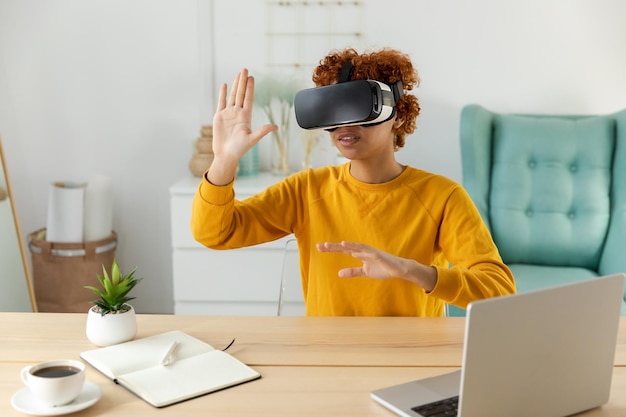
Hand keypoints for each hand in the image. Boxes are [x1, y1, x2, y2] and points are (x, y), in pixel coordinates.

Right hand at [208, 69, 276, 184]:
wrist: (225, 155)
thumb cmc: (239, 149)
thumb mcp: (252, 139)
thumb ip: (262, 131)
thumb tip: (276, 127)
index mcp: (246, 117)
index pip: (249, 99)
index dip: (250, 88)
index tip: (252, 77)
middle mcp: (238, 113)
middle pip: (241, 94)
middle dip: (243, 82)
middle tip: (245, 69)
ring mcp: (228, 114)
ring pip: (232, 96)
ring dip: (235, 85)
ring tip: (238, 74)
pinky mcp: (219, 116)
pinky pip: (221, 102)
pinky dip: (223, 93)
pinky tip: (225, 85)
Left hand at [316, 241, 436, 290]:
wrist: (399, 270)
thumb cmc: (383, 268)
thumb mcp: (364, 272)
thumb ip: (352, 272)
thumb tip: (338, 273)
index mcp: (359, 254)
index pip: (343, 250)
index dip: (331, 249)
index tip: (319, 248)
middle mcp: (363, 250)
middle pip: (345, 247)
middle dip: (333, 246)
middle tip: (320, 246)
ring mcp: (370, 251)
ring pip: (354, 247)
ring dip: (343, 246)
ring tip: (333, 245)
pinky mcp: (377, 255)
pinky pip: (366, 251)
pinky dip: (357, 248)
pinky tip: (349, 247)